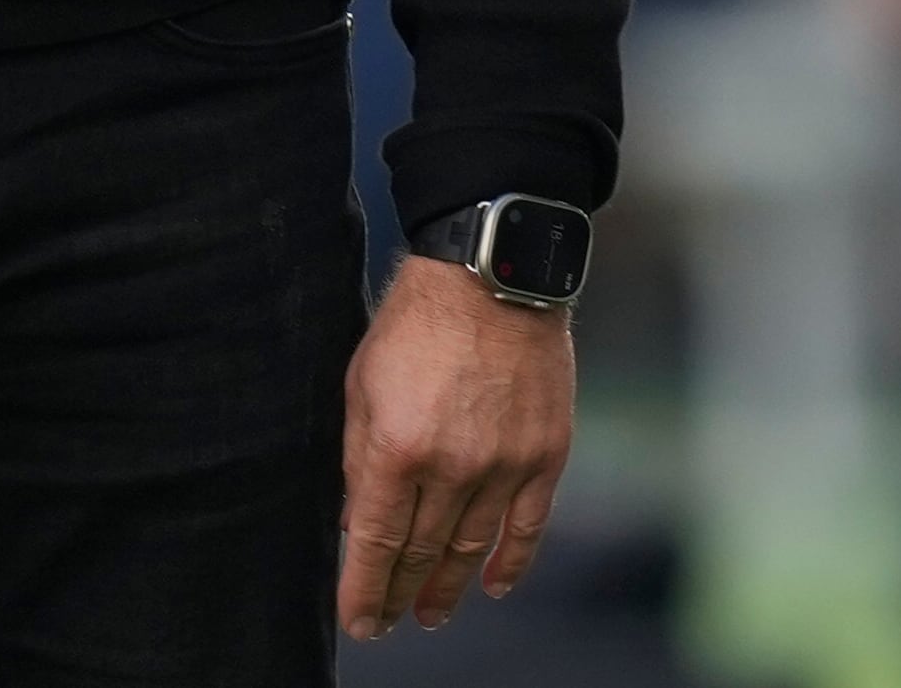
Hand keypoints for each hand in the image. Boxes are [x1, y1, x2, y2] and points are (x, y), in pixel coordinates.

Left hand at [338, 254, 575, 638]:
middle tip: (387, 622)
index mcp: (397, 447)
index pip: (376, 541)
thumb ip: (358, 457)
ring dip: (449, 588)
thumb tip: (357, 521)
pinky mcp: (544, 456)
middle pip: (422, 552)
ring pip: (471, 547)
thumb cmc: (414, 324)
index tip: (357, 620)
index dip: (363, 588)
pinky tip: (494, 586)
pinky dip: (511, 562)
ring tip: (430, 615)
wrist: (491, 279)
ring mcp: (504, 465)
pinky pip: (527, 526)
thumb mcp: (361, 384)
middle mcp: (452, 466)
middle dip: (398, 594)